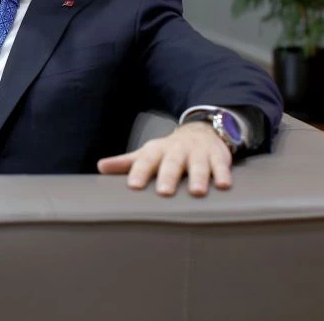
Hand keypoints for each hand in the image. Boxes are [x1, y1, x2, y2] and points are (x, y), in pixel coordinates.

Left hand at [96, 122, 232, 196]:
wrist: (200, 132)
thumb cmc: (168, 150)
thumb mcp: (147, 153)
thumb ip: (125, 163)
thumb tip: (100, 167)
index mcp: (157, 151)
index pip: (146, 161)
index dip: (139, 172)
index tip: (133, 186)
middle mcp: (177, 151)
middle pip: (172, 163)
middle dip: (168, 177)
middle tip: (164, 192)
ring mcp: (198, 153)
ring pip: (199, 166)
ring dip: (198, 178)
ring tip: (197, 192)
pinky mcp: (218, 157)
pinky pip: (221, 166)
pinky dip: (223, 175)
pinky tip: (224, 186)